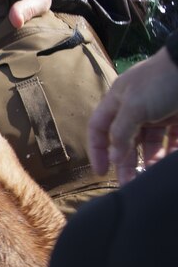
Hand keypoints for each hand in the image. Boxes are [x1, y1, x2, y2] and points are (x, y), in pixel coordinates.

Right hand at [88, 47, 177, 183]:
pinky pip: (173, 140)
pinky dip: (170, 154)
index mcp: (118, 101)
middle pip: (125, 141)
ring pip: (150, 144)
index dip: (97, 150)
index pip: (99, 129)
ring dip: (149, 162)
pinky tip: (169, 165)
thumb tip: (113, 158)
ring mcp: (159, 113)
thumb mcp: (134, 107)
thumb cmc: (161, 81)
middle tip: (129, 184)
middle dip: (126, 163)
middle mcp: (136, 108)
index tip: (102, 172)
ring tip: (151, 178)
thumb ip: (120, 133)